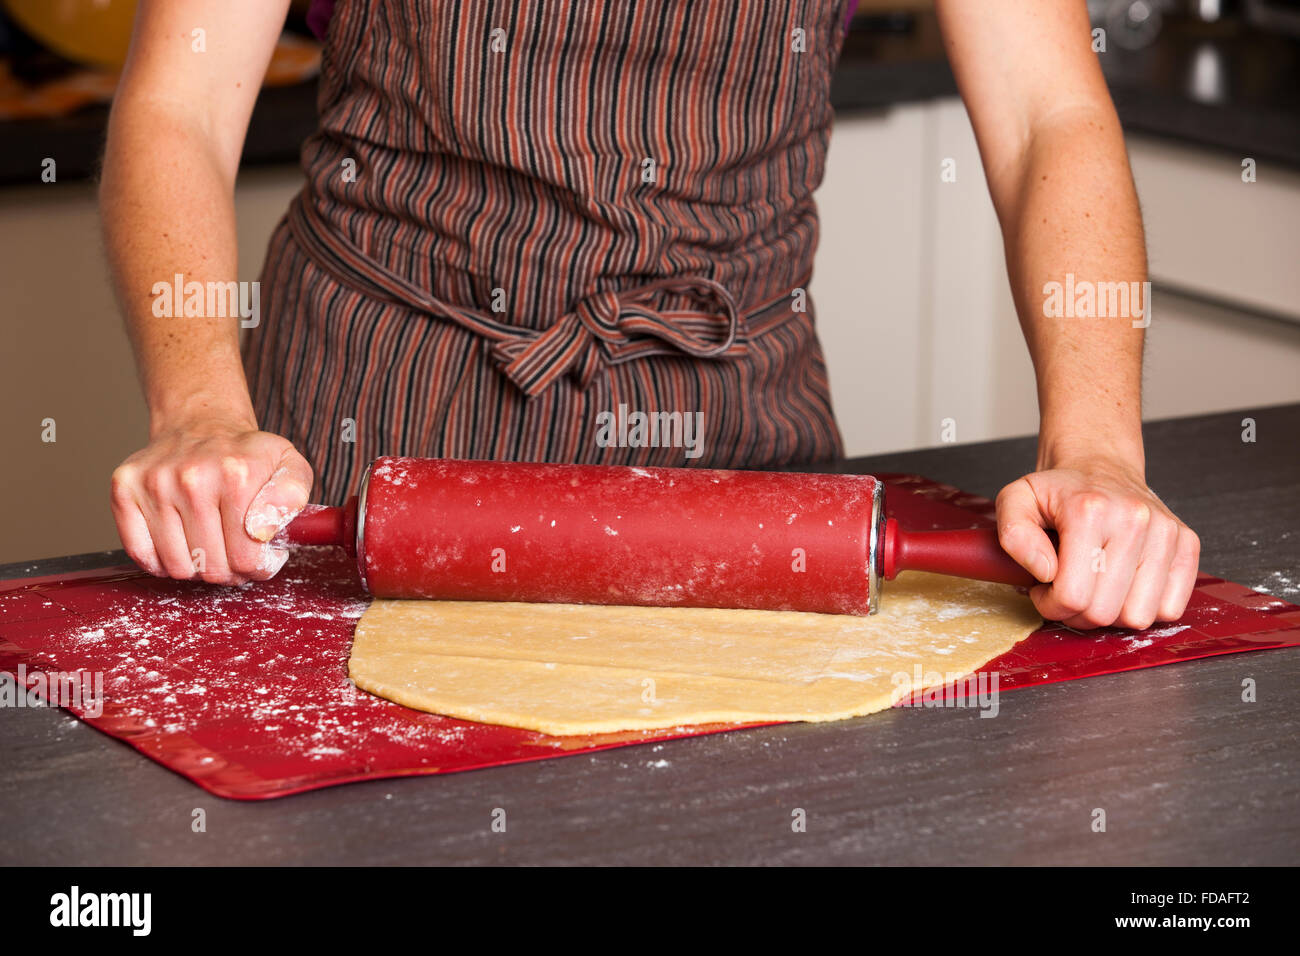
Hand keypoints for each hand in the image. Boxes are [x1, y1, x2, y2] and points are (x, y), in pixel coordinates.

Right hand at [110, 417, 312, 585]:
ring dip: (197, 567)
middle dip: (230, 571)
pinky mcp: (125, 489)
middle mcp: (192, 478)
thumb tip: (264, 531)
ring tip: (210, 545)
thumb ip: (292, 497)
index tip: (260, 556)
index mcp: (238, 475)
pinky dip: (162, 561)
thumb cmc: (246, 455)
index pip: (247, 559)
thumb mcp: (288, 465)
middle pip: (212, 567)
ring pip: (177, 567)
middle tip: (235, 553)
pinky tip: (181, 544)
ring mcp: (154, 483)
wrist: (201, 424)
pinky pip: (141, 555)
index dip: (258, 567)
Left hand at [995, 458, 1199, 629]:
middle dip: (1076, 613)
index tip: (1044, 588)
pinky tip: (1122, 588)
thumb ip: (1013, 535)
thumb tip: (1045, 572)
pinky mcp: (1187, 544)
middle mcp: (1134, 520)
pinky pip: (1170, 608)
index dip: (1050, 604)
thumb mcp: (1016, 500)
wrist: (1099, 466)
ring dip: (1111, 615)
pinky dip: (1142, 608)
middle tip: (1067, 591)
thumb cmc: (1058, 491)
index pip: (1072, 595)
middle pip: (1104, 612)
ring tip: (1094, 589)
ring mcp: (1166, 532)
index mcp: (1089, 510)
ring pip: (1138, 617)